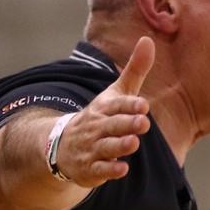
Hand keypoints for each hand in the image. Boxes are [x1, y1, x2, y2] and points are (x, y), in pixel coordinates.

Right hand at [53, 36, 154, 186]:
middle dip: (127, 124)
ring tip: (133, 143)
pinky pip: (100, 169)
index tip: (143, 105)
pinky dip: (109, 170)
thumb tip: (148, 39)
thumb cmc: (99, 117)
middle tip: (144, 123)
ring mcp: (92, 148)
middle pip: (113, 125)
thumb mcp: (115, 93)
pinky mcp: (91, 168)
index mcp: (103, 107)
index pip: (117, 104)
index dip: (129, 105)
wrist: (61, 146)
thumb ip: (135, 70)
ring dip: (119, 145)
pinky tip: (122, 169)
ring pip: (106, 147)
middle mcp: (97, 127)